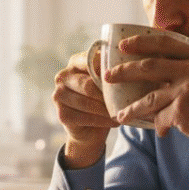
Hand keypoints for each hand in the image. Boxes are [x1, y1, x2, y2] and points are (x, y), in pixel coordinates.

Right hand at [52, 50, 118, 168]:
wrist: (90, 128)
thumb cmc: (103, 98)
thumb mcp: (107, 81)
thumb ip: (111, 71)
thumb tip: (129, 64)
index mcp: (75, 62)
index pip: (91, 61)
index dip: (107, 71)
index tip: (125, 77)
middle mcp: (62, 76)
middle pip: (88, 84)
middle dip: (108, 95)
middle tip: (126, 100)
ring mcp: (58, 95)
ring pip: (87, 103)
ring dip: (107, 109)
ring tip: (122, 112)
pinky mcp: (62, 114)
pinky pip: (85, 117)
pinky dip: (102, 121)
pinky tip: (114, 121)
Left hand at [110, 35, 188, 174]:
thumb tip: (160, 77)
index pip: (164, 43)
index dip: (140, 43)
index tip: (123, 46)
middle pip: (148, 66)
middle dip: (124, 71)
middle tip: (108, 76)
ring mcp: (187, 90)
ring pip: (148, 98)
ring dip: (132, 108)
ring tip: (120, 115)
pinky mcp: (182, 111)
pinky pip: (160, 118)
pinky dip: (159, 125)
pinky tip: (162, 131)